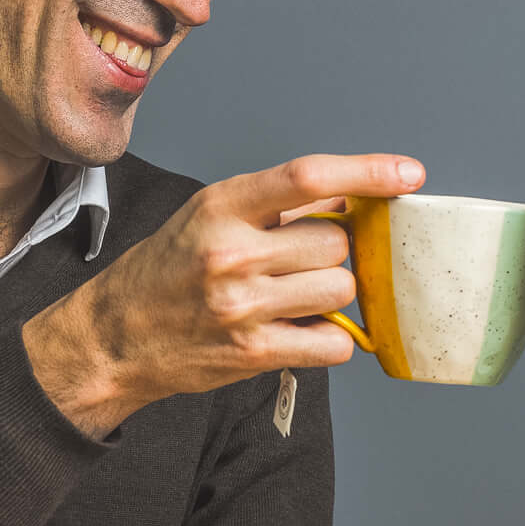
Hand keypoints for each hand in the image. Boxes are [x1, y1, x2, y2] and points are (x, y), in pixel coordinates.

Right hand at [25, 152, 423, 435]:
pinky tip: (305, 330)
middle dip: (336, 252)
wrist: (115, 335)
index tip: (409, 175)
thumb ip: (277, 206)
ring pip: (341, 290)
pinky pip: (333, 343)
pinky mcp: (252, 352)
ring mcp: (242, 305)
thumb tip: (349, 199)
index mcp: (222, 206)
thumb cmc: (168, 269)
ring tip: (298, 296)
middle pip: (337, 243)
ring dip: (334, 293)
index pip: (309, 176)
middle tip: (307, 261)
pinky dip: (332, 339)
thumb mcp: (210, 216)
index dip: (368, 172)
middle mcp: (232, 252)